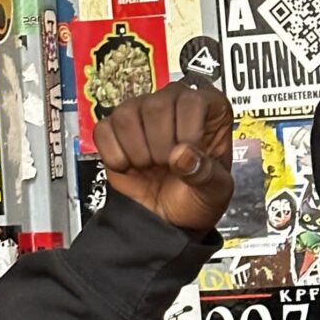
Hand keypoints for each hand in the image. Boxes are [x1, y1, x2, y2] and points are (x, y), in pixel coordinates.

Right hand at [94, 81, 233, 235]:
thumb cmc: (197, 196)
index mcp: (208, 108)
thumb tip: (182, 156)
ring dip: (138, 152)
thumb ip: (206, 174)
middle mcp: (173, 102)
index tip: (189, 158)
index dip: (188, 135)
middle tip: (167, 166)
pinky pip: (103, 130)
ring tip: (150, 165)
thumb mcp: (215, 191)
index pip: (192, 102)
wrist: (170, 218)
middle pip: (156, 106)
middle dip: (160, 147)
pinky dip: (116, 157)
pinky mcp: (114, 126)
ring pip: (126, 115)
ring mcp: (141, 111)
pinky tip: (131, 166)